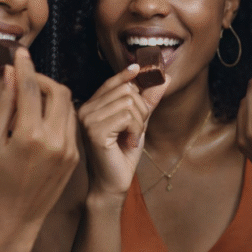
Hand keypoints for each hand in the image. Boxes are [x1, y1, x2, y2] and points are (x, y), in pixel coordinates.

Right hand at [0, 48, 79, 251]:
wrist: (12, 222)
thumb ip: (2, 106)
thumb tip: (10, 75)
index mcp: (29, 136)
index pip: (30, 88)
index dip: (24, 66)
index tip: (19, 52)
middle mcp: (55, 140)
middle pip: (58, 91)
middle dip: (42, 79)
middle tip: (25, 79)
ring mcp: (69, 149)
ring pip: (69, 106)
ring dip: (53, 95)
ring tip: (32, 97)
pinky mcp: (75, 157)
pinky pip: (72, 123)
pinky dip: (60, 112)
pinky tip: (43, 115)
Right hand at [77, 64, 168, 196]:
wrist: (114, 183)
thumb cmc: (123, 154)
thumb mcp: (139, 122)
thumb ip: (148, 100)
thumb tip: (165, 77)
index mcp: (91, 106)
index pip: (111, 82)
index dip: (126, 75)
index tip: (139, 68)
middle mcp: (85, 109)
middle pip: (126, 90)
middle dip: (141, 109)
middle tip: (136, 129)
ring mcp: (88, 119)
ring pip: (129, 102)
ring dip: (139, 122)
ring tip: (131, 138)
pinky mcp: (95, 131)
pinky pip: (128, 117)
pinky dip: (136, 130)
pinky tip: (128, 143)